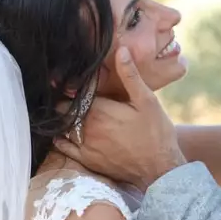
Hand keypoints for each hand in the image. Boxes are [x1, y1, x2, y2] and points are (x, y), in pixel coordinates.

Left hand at [55, 47, 185, 188]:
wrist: (160, 169)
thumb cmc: (156, 133)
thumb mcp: (147, 100)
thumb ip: (130, 76)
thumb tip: (121, 50)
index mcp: (99, 110)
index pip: (73, 92)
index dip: (71, 85)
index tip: (72, 80)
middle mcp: (87, 128)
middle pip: (63, 109)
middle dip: (66, 101)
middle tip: (71, 95)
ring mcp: (85, 146)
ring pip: (62, 127)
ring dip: (63, 118)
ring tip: (68, 112)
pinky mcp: (87, 161)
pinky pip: (64, 148)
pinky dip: (60, 138)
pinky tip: (63, 133)